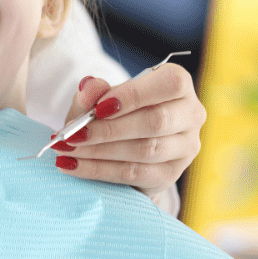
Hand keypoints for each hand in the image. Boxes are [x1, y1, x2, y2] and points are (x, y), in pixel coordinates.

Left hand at [50, 64, 206, 200]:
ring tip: (67, 149)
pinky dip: (98, 170)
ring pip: (146, 150)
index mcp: (178, 84)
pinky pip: (135, 173)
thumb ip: (93, 91)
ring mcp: (185, 147)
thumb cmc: (112, 112)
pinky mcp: (171, 174)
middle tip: (73, 135)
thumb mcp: (98, 98)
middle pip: (156, 121)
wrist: (118, 143)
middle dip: (109, 129)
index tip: (99, 108)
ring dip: (99, 151)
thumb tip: (89, 87)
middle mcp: (191, 114)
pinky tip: (71, 165)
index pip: (169, 84)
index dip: (134, 96)